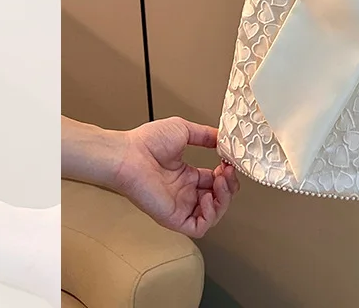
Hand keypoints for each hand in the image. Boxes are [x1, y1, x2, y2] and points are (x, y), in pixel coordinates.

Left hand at [113, 117, 239, 238]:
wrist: (128, 154)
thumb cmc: (146, 142)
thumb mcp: (184, 130)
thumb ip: (205, 135)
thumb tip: (222, 137)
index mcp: (185, 175)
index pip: (214, 181)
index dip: (226, 173)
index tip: (229, 161)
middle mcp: (184, 192)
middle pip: (218, 199)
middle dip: (229, 186)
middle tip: (228, 171)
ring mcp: (179, 205)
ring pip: (212, 215)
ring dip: (224, 199)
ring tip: (221, 181)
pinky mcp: (173, 217)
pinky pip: (199, 227)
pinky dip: (210, 215)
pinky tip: (209, 197)